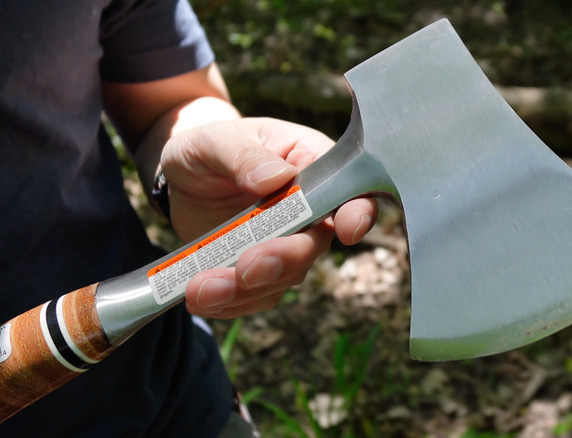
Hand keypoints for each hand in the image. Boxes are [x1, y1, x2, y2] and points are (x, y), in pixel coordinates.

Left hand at [159, 117, 376, 318]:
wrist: (182, 176)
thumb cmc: (208, 147)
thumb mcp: (215, 140)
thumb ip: (244, 156)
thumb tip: (274, 178)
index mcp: (311, 167)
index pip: (350, 193)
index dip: (357, 213)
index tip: (347, 230)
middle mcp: (309, 212)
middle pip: (315, 245)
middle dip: (284, 260)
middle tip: (247, 267)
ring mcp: (285, 245)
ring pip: (284, 278)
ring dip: (245, 289)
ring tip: (200, 288)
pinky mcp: (259, 271)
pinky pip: (254, 297)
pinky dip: (228, 303)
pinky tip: (198, 296)